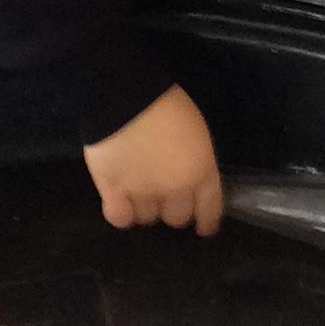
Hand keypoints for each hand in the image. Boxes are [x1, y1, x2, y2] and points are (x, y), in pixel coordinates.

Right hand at [83, 86, 222, 234]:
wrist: (126, 97)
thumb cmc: (166, 104)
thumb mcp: (196, 131)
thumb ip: (196, 160)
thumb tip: (188, 174)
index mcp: (201, 171)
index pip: (210, 209)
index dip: (207, 221)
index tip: (203, 228)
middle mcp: (176, 189)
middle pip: (177, 217)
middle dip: (173, 209)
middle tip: (163, 195)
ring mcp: (144, 193)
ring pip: (148, 219)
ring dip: (146, 208)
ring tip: (137, 193)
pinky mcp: (114, 193)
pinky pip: (120, 218)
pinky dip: (121, 213)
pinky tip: (120, 202)